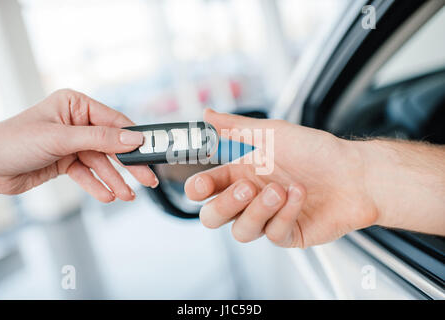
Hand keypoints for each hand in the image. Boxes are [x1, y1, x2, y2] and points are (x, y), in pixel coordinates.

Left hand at [0, 89, 157, 201]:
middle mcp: (76, 122)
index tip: (149, 152)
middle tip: (147, 178)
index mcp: (75, 105)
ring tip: (127, 195)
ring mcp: (72, 143)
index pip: (113, 121)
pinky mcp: (66, 161)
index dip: (132, 138)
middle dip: (128, 164)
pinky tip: (107, 195)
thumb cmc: (13, 141)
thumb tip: (133, 139)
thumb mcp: (61, 138)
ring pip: (100, 163)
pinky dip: (97, 185)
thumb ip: (100, 139)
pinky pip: (87, 174)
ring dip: (114, 180)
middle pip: (111, 145)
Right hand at [185, 109, 444, 247]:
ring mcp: (268, 217)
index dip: (199, 189)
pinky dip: (285, 213)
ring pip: (241, 230)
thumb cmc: (316, 151)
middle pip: (214, 217)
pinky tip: (299, 196)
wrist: (354, 172)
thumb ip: (235, 127)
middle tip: (244, 188)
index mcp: (242, 173)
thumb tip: (206, 115)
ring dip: (257, 210)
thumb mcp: (272, 133)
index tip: (200, 185)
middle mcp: (251, 198)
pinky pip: (273, 233)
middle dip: (224, 205)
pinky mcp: (288, 233)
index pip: (207, 188)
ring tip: (279, 190)